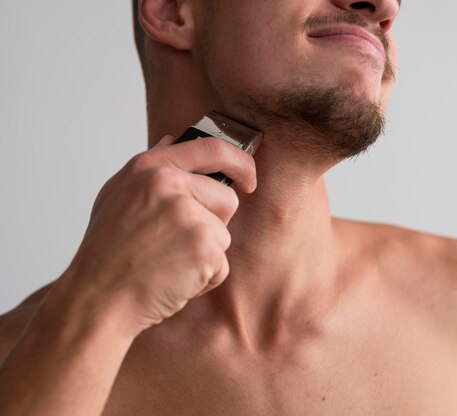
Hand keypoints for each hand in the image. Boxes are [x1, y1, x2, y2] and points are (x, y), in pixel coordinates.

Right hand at [61, 134, 256, 336]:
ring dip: (205, 255)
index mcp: (150, 167)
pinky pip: (222, 265)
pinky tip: (174, 280)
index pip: (212, 148)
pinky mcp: (204, 245)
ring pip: (224, 235)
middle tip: (177, 244)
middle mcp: (170, 184)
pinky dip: (204, 279)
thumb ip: (149, 169)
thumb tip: (173, 141)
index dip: (239, 161)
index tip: (247, 177)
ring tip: (168, 263)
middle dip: (213, 225)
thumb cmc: (106, 253)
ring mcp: (189, 214)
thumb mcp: (116, 195)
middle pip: (227, 198)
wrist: (97, 299)